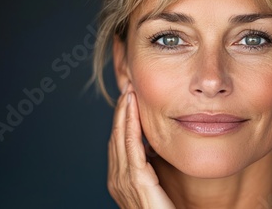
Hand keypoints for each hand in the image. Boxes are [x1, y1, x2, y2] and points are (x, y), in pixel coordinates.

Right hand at [107, 83, 174, 208]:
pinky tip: (132, 108)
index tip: (130, 99)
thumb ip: (149, 167)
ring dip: (124, 113)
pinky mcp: (136, 180)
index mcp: (120, 179)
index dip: (123, 120)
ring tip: (129, 92)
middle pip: (116, 137)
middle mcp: (117, 179)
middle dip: (121, 112)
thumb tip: (152, 147)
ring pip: (121, 137)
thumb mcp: (154, 184)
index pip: (119, 143)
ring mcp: (123, 180)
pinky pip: (131, 145)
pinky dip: (130, 124)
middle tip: (128, 87)